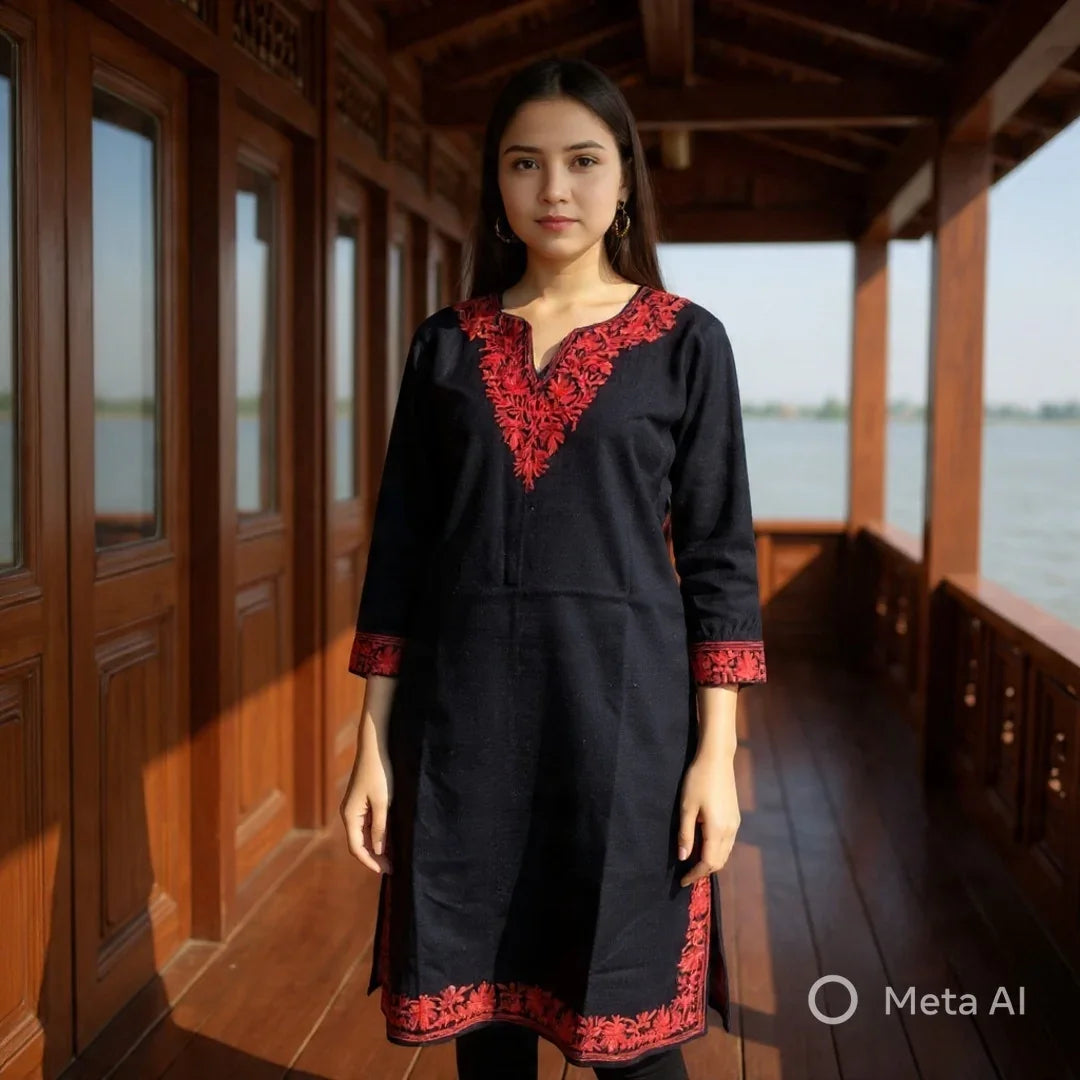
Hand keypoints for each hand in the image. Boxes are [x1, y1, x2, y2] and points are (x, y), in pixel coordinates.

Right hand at [339, 722, 393, 875]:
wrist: (375, 747)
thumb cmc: (379, 772)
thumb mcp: (382, 801)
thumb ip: (380, 827)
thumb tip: (378, 850)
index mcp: (350, 815)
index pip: (357, 847)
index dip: (370, 861)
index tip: (384, 871)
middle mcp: (350, 814)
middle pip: (360, 843)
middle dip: (375, 857)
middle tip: (393, 868)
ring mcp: (356, 808)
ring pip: (366, 835)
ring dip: (378, 847)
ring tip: (394, 858)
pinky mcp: (364, 802)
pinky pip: (370, 824)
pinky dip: (379, 834)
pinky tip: (391, 841)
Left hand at [676, 754, 739, 887]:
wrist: (717, 759)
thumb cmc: (698, 780)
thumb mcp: (686, 807)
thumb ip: (685, 834)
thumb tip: (683, 858)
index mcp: (717, 830)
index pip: (708, 863)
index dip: (695, 874)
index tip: (682, 881)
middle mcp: (730, 830)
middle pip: (719, 862)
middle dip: (703, 871)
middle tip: (686, 875)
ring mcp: (735, 824)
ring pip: (725, 853)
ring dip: (711, 862)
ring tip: (693, 863)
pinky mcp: (735, 817)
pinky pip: (728, 843)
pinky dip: (717, 851)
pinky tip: (705, 846)